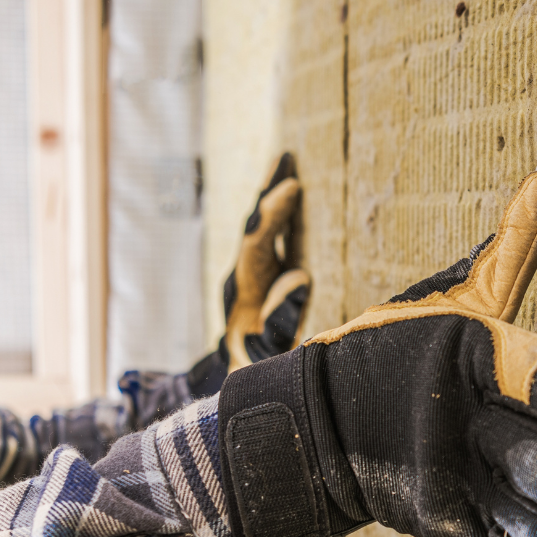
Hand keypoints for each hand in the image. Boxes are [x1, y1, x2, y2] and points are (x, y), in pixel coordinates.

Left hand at [186, 153, 311, 395]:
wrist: (237, 380)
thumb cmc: (256, 370)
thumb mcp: (269, 353)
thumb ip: (281, 320)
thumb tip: (299, 275)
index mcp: (243, 291)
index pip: (256, 243)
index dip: (273, 215)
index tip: (292, 188)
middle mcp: (243, 276)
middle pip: (255, 225)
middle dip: (270, 192)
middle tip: (286, 157)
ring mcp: (253, 275)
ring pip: (263, 228)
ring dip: (275, 196)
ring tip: (288, 162)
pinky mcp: (265, 279)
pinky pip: (275, 239)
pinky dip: (285, 215)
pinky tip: (296, 194)